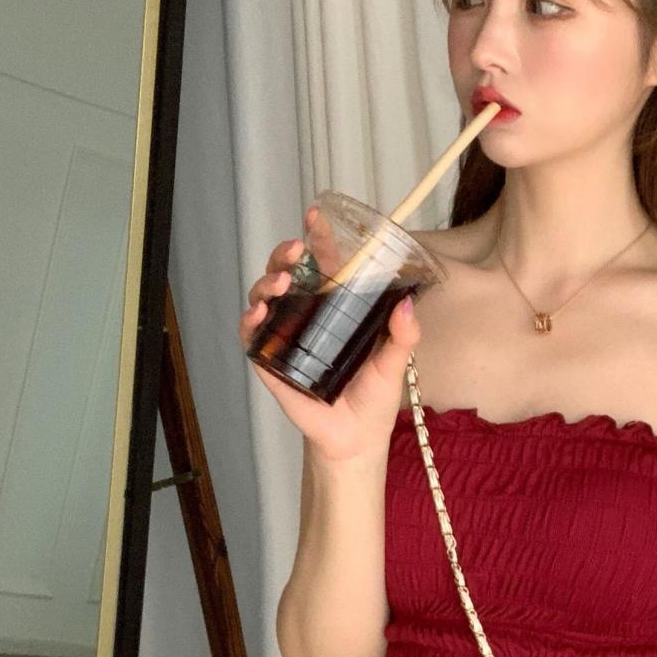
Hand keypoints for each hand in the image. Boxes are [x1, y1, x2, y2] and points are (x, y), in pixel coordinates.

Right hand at [240, 208, 421, 457]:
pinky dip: (250, 323)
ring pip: (265, 297)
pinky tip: (258, 315)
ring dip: (267, 283)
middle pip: (287, 272)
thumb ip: (402, 335)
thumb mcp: (394, 362)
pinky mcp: (271, 363)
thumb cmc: (374, 397)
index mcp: (336, 307)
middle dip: (284, 254)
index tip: (315, 215)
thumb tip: (406, 305)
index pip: (323, 262)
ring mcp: (286, 337)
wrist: (355, 440)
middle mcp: (307, 315)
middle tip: (295, 251)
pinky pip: (253, 338)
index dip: (317, 236)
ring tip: (279, 284)